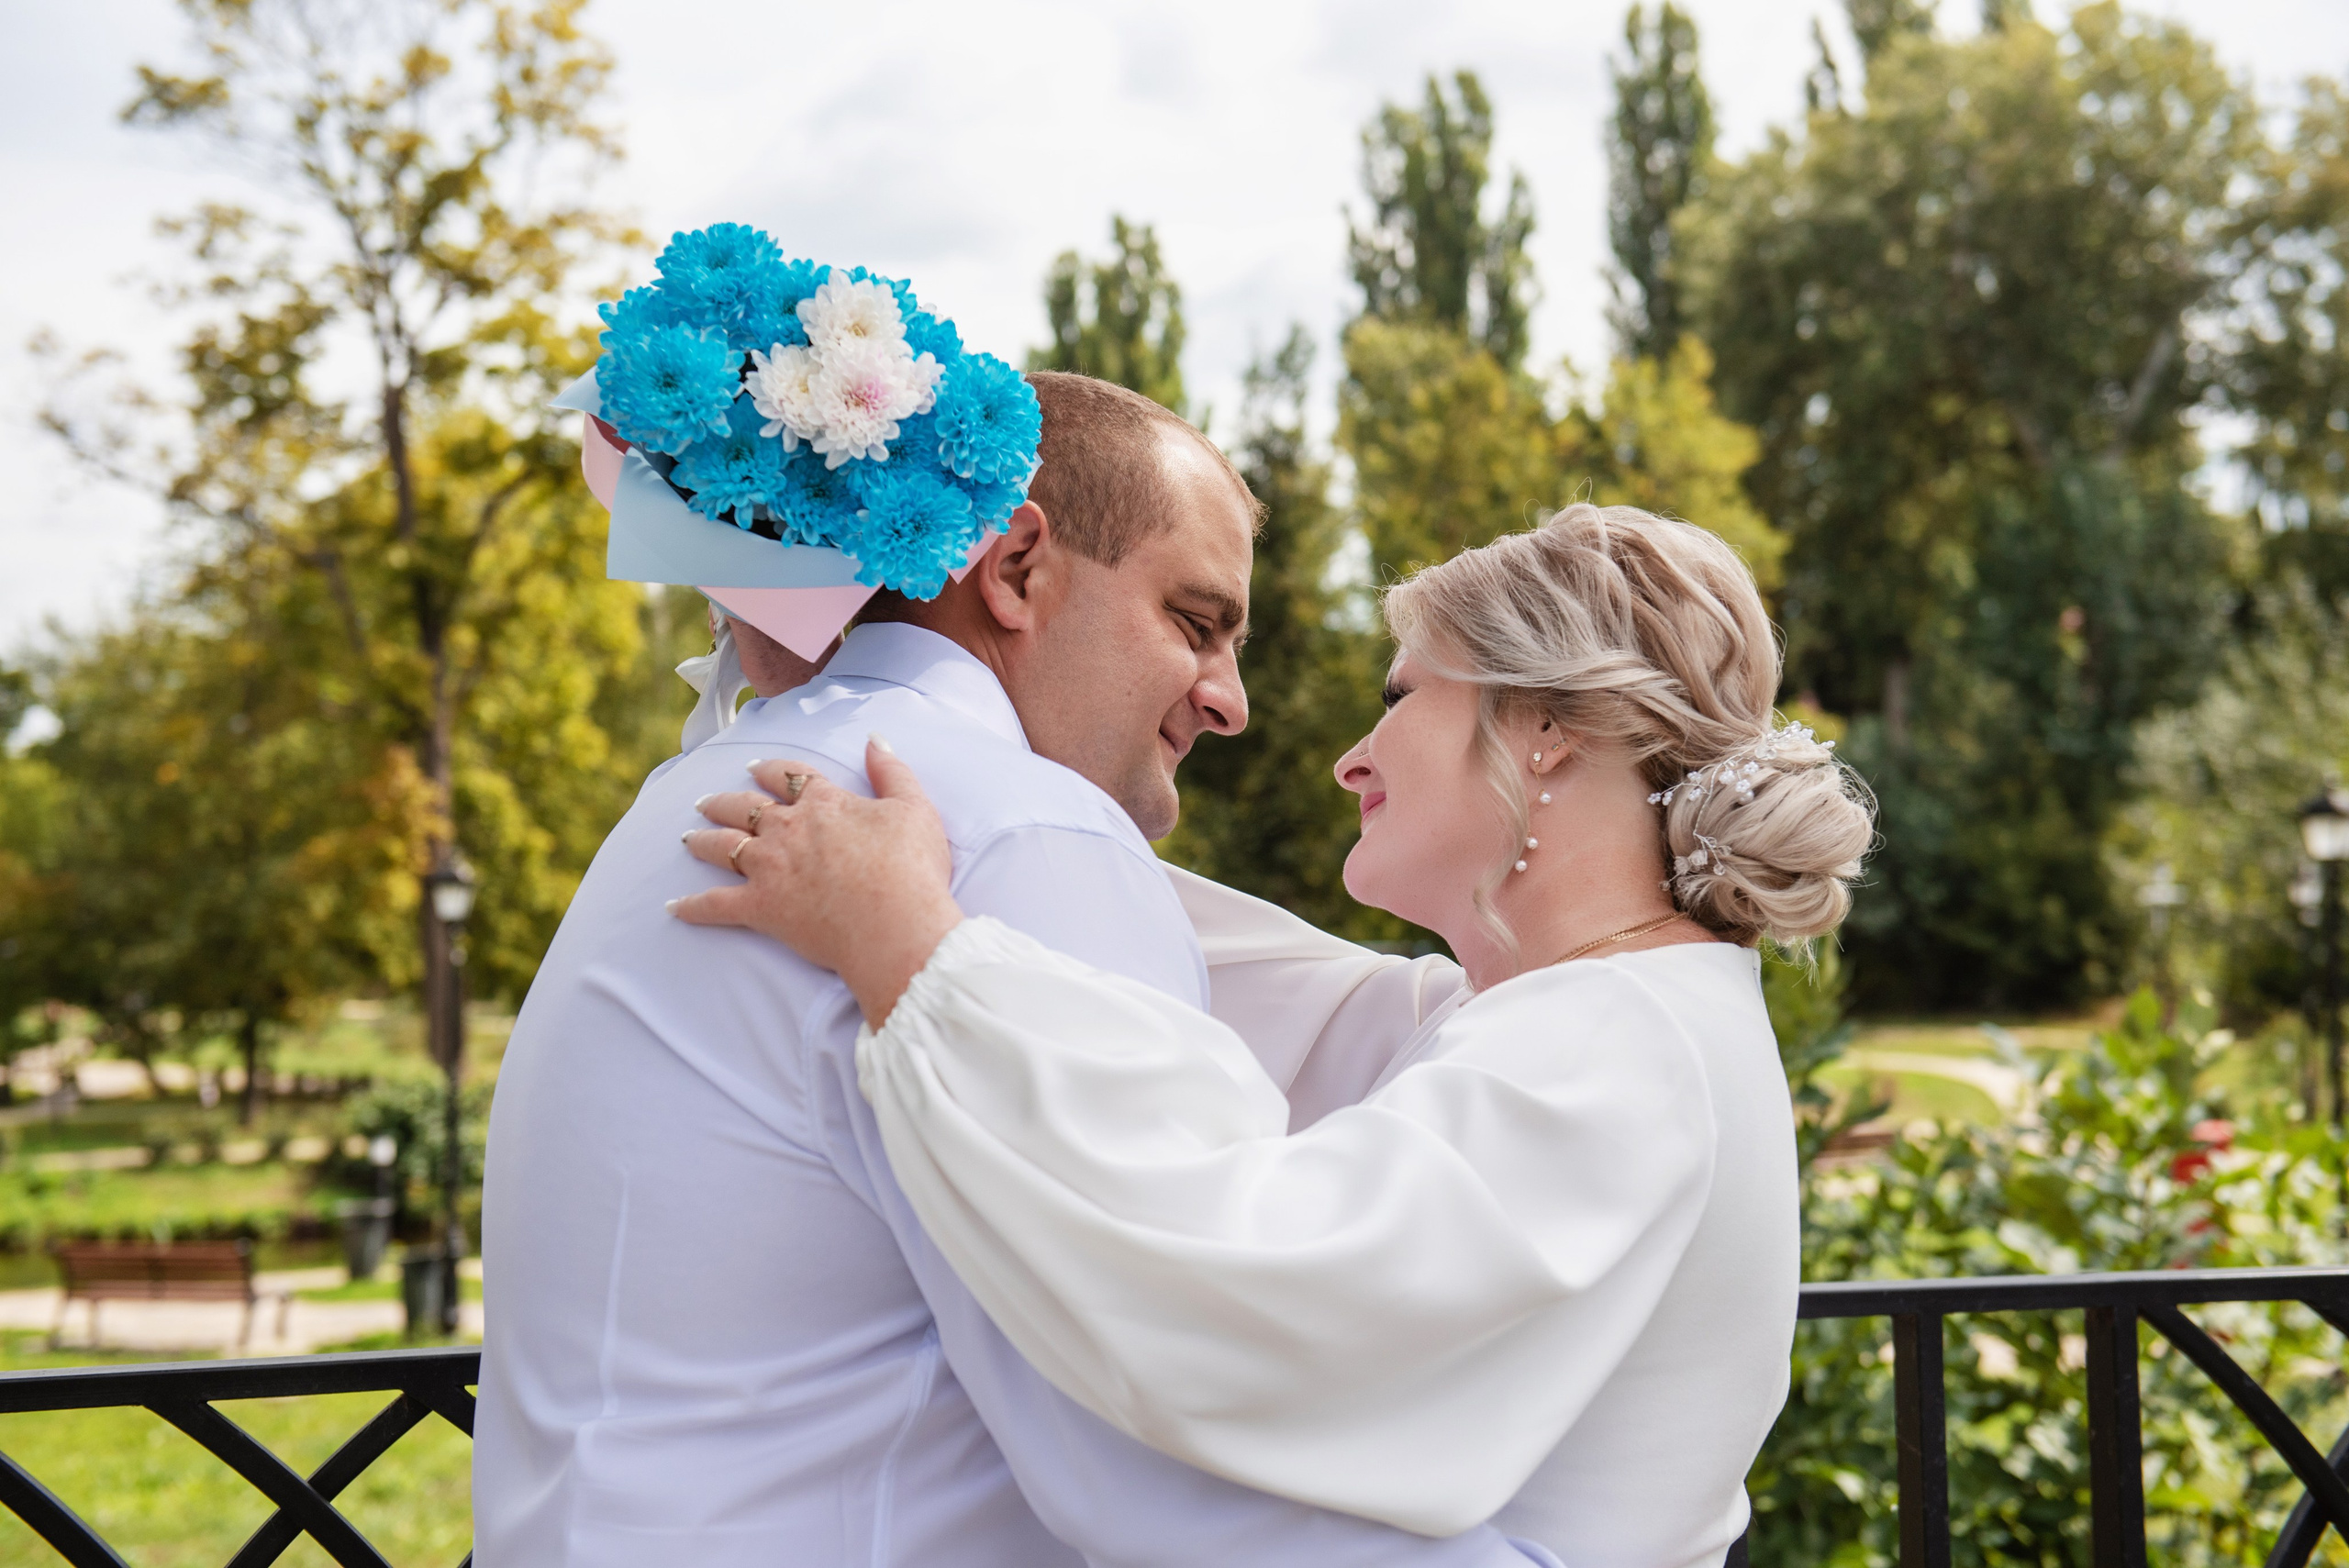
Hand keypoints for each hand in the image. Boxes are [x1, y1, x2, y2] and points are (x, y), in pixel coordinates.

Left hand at [672, 736, 960, 1027]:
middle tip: (706, 802)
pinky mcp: (760, 908)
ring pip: (724, 847)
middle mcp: (787, 829)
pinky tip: (673, 907)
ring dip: (703, 840)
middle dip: (723, 802)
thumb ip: (892, 771)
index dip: (769, 771)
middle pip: (745, 808)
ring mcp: (769, 868)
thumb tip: (875, 738)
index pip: (788, 776)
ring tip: (689, 838)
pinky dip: (692, 906)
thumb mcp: (914, 808)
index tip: (755, 769)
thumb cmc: (911, 869)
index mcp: (823, 803)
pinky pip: (715, 905)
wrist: (895, 925)